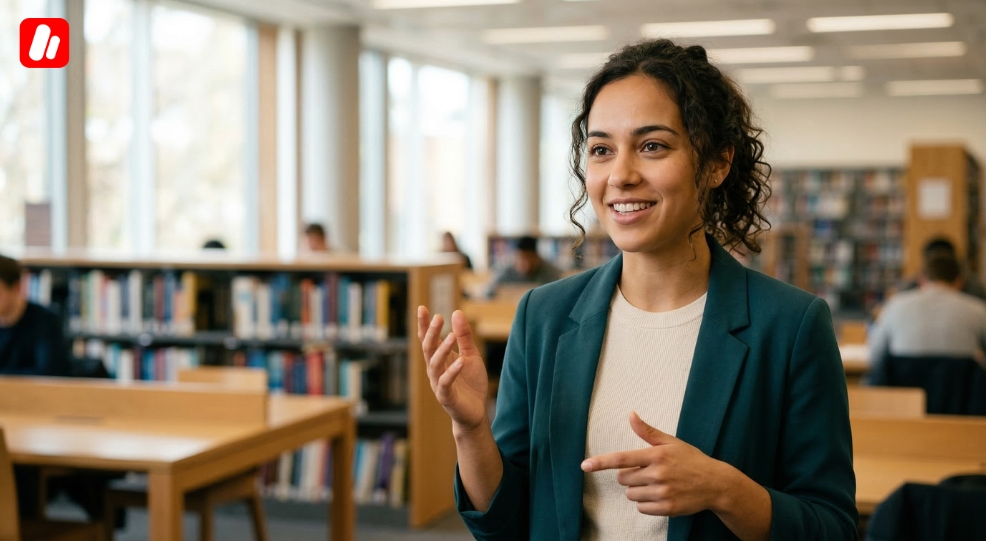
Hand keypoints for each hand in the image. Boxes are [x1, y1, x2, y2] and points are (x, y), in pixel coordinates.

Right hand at [417, 306, 488, 432]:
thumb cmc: (470, 383)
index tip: (423, 308)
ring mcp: (438, 383)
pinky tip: (460, 360)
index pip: (428, 339)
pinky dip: (452, 371)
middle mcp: (435, 369)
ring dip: (442, 349)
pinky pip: (446, 382)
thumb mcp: (471, 355)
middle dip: (431, 333)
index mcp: (439, 359)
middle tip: (438, 318)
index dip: (424, 325)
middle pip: (428, 348)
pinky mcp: (446, 396)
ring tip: (452, 335)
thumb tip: (456, 312)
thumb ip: (464, 336)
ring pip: (434, 364)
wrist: (475, 412)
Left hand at [580, 412, 730, 516]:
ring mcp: (663, 493)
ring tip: (657, 484)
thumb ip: (647, 431)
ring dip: (638, 490)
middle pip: (623, 479)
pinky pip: (641, 508)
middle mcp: (658, 474)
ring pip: (631, 494)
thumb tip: (630, 414)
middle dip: (629, 476)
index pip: (622, 459)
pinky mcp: (667, 508)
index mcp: (656, 455)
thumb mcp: (671, 442)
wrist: (716, 484)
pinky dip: (646, 504)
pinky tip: (661, 496)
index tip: (585, 466)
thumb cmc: (691, 460)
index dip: (601, 462)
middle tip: (648, 472)